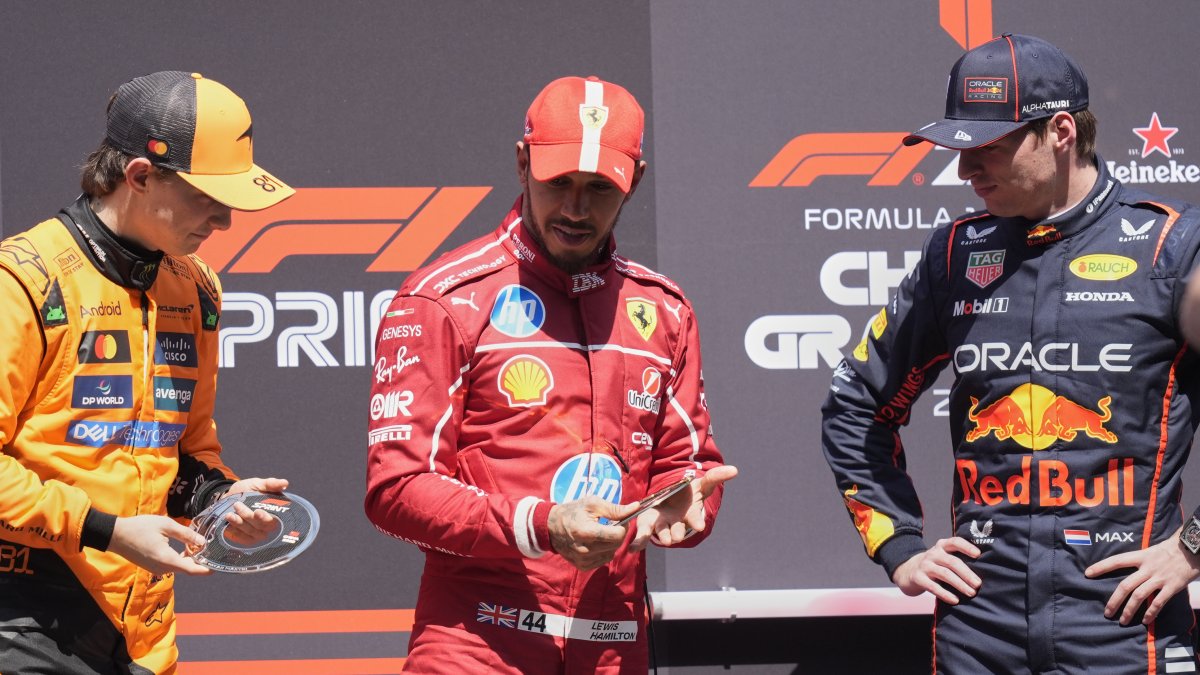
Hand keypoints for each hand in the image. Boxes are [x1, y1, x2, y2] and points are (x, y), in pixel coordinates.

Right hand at [108, 514, 211, 575]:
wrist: (116, 535)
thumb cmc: (140, 527)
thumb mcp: (166, 525)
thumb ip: (186, 534)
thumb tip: (202, 541)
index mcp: (167, 559)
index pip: (192, 570)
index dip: (206, 569)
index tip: (218, 566)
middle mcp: (162, 568)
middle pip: (187, 568)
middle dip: (199, 559)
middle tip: (208, 546)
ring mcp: (156, 569)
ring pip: (179, 566)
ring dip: (188, 558)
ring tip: (194, 543)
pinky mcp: (152, 567)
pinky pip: (171, 565)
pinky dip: (179, 558)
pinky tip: (182, 546)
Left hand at [220, 477, 289, 546]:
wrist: (230, 497)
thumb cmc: (248, 490)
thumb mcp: (258, 484)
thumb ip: (271, 484)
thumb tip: (285, 483)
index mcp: (275, 513)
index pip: (274, 519)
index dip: (265, 517)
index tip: (257, 511)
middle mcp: (268, 526)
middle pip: (261, 527)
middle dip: (248, 516)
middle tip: (237, 505)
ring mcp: (257, 534)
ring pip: (249, 532)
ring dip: (239, 523)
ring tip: (229, 514)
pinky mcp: (246, 539)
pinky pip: (240, 538)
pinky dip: (234, 531)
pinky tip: (227, 525)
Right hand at [548, 496, 638, 570]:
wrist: (550, 526)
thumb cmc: (573, 511)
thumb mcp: (593, 504)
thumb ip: (615, 509)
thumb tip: (636, 508)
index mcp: (587, 532)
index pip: (618, 535)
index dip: (623, 527)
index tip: (620, 520)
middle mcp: (585, 549)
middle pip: (616, 545)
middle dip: (618, 534)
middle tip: (611, 525)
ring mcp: (583, 560)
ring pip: (611, 553)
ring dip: (611, 544)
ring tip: (601, 533)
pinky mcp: (582, 566)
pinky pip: (603, 560)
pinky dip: (604, 551)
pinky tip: (595, 542)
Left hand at [629, 465, 737, 551]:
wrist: (671, 499)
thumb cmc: (689, 494)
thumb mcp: (701, 484)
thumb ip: (715, 478)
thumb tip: (734, 469)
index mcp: (690, 514)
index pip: (695, 519)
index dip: (696, 522)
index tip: (699, 526)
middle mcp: (677, 523)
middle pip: (677, 530)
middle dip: (676, 534)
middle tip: (674, 538)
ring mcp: (662, 525)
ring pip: (662, 533)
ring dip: (660, 537)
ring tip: (658, 541)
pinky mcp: (648, 524)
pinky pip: (644, 535)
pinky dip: (638, 543)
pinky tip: (631, 548)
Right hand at [891, 537, 980, 603]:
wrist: (907, 571)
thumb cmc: (934, 566)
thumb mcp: (942, 558)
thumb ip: (957, 559)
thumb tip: (983, 571)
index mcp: (941, 546)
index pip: (955, 542)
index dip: (967, 547)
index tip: (978, 554)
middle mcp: (933, 554)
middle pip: (952, 562)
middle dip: (967, 573)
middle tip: (978, 584)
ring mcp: (924, 565)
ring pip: (944, 574)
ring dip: (959, 584)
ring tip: (971, 593)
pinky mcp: (917, 578)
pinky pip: (933, 586)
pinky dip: (945, 594)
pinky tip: (955, 600)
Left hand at [1085, 526, 1199, 624]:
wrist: (1193, 548)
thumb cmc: (1171, 550)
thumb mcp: (1151, 550)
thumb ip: (1139, 561)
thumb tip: (1126, 568)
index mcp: (1141, 556)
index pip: (1116, 561)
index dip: (1101, 567)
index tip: (1087, 573)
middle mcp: (1148, 568)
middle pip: (1126, 585)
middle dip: (1114, 600)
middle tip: (1106, 612)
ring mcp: (1160, 578)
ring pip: (1139, 596)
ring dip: (1129, 610)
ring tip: (1122, 620)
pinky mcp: (1172, 587)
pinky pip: (1159, 602)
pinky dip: (1151, 612)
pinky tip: (1145, 620)